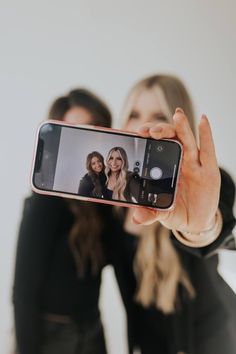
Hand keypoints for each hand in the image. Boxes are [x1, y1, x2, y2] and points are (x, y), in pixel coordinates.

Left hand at [132, 108, 220, 232]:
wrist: (195, 222)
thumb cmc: (175, 211)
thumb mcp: (162, 213)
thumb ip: (150, 213)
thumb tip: (137, 218)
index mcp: (163, 168)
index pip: (154, 146)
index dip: (146, 138)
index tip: (135, 132)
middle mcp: (177, 161)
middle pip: (169, 139)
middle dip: (159, 131)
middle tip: (148, 131)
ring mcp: (193, 164)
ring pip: (186, 140)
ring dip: (181, 126)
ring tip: (177, 114)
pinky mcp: (208, 170)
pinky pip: (207, 150)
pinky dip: (206, 134)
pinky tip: (203, 120)